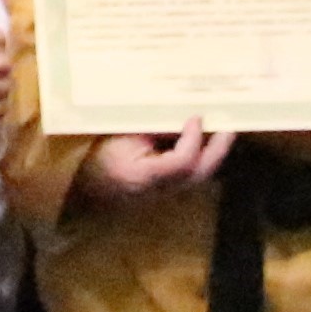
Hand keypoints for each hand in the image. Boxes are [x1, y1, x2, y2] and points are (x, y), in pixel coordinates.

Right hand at [78, 126, 233, 205]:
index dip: (193, 139)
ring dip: (213, 153)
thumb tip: (181, 119)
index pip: (181, 162)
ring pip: (199, 176)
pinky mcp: (164, 191)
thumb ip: (151, 130)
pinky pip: (189, 175)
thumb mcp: (119, 138)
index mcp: (142, 176)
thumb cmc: (94, 158)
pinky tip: (203, 142)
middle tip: (229, 126)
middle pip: (199, 173)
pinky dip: (200, 158)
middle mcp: (157, 190)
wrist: (81, 189)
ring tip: (221, 132)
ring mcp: (163, 194)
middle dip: (218, 149)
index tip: (195, 117)